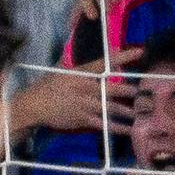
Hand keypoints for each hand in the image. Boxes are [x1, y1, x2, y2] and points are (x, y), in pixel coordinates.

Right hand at [10, 48, 140, 136]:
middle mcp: (85, 88)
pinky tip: (128, 129)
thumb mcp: (61, 70)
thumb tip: (82, 45)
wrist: (32, 106)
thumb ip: (76, 62)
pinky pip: (102, 124)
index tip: (139, 52)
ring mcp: (84, 104)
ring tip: (139, 113)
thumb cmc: (47, 86)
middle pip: (112, 88)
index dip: (123, 57)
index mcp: (81, 73)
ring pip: (110, 108)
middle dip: (128, 90)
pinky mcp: (81, 119)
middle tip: (142, 92)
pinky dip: (116, 127)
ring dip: (126, 111)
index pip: (105, 62)